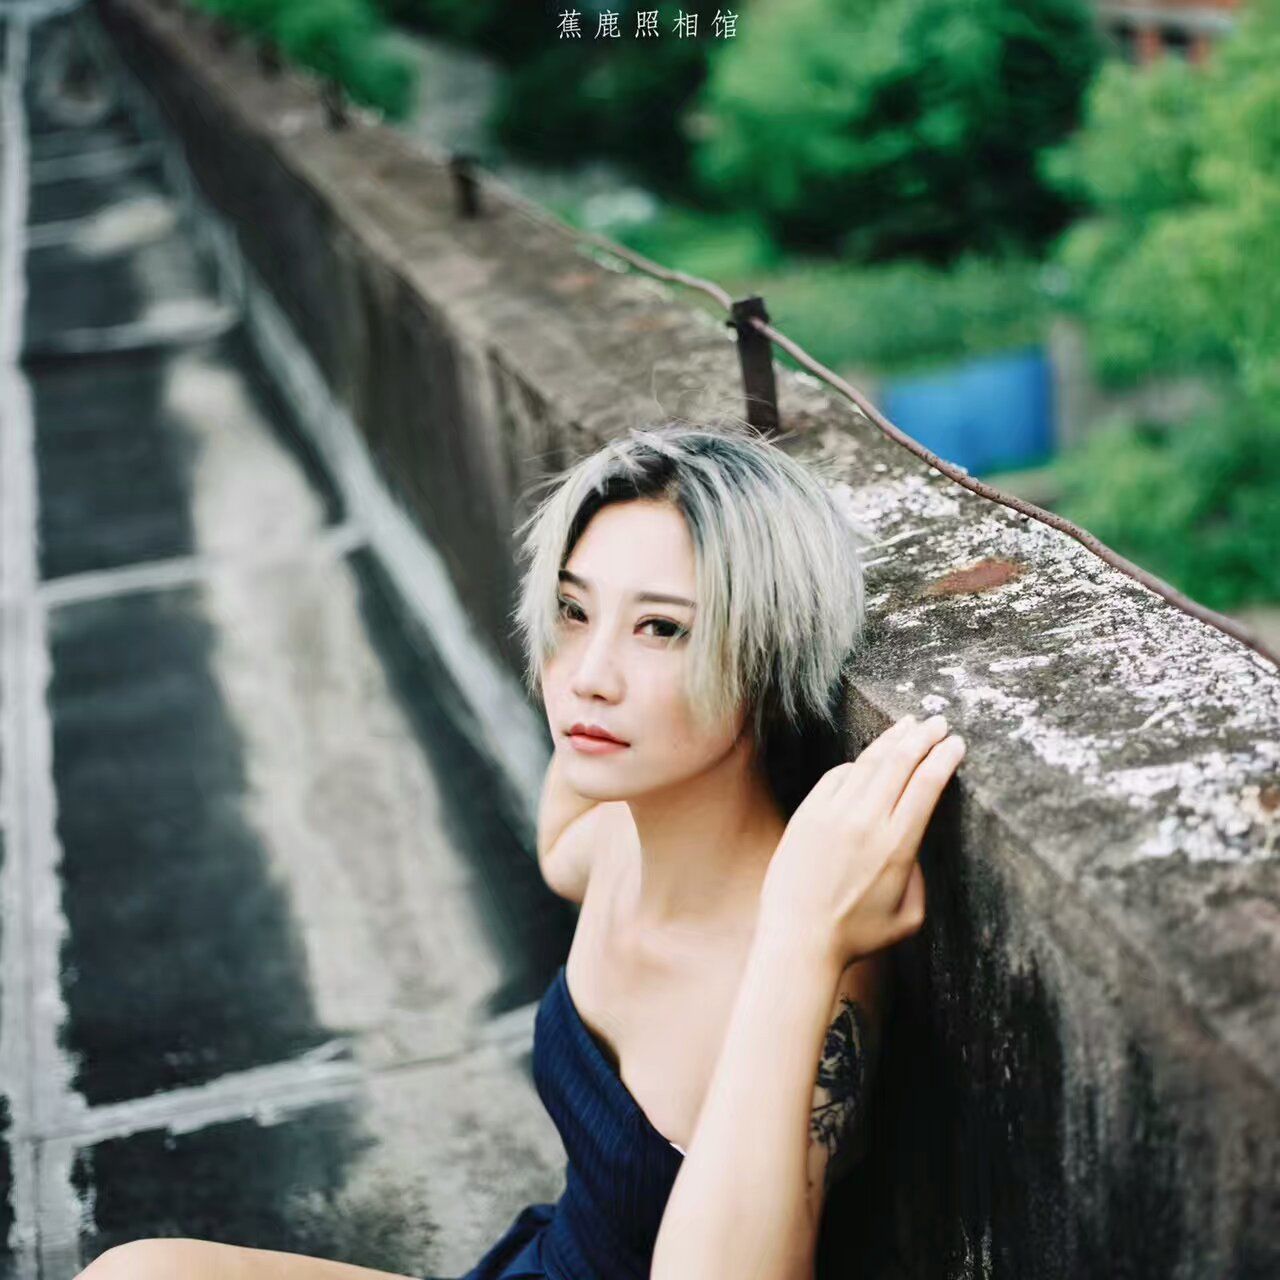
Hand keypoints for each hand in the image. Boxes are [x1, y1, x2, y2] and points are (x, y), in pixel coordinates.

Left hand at [757, 713, 964, 966]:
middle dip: (923, 737)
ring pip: (868, 762)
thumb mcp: (909, 916)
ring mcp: (832, 814)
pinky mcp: (808, 814)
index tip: (956, 744)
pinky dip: (857, 763)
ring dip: (892, 739)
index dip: (944, 758)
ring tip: (908, 725)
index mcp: (896, 846)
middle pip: (900, 763)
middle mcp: (865, 823)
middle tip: (938, 722)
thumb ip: (919, 875)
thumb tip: (912, 842)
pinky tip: (869, 758)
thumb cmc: (857, 935)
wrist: (798, 938)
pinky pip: (836, 776)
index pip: (926, 785)